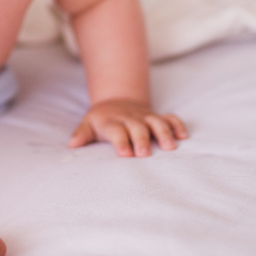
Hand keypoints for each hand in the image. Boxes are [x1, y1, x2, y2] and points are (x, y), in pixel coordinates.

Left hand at [69, 98, 187, 156]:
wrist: (116, 101)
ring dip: (163, 133)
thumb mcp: (88, 124)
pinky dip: (177, 125)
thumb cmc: (101, 120)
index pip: (116, 131)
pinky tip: (184, 136)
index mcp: (112, 122)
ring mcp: (145, 117)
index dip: (120, 141)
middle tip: (144, 154)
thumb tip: (72, 145)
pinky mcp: (157, 116)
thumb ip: (82, 134)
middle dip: (141, 139)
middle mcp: (130, 118)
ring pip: (156, 122)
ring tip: (170, 147)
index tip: (124, 154)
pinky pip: (169, 118)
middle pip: (137, 127)